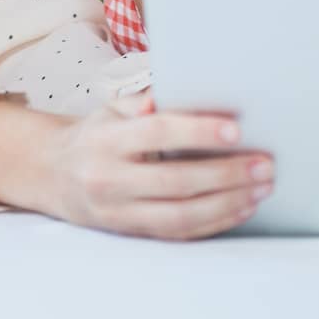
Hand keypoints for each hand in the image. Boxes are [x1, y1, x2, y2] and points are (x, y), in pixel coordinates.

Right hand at [27, 95, 274, 239]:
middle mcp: (110, 179)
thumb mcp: (112, 108)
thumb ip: (146, 98)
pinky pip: (178, 233)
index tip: (236, 129)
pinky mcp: (132, 233)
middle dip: (225, 174)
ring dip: (227, 203)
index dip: (197, 131)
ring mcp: (120, 212)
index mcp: (107, 139)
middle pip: (175, 181)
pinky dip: (214, 222)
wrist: (55, 176)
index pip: (156, 133)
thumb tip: (184, 85)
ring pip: (181, 215)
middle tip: (263, 164)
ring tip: (260, 188)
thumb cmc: (96, 135)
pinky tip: (239, 207)